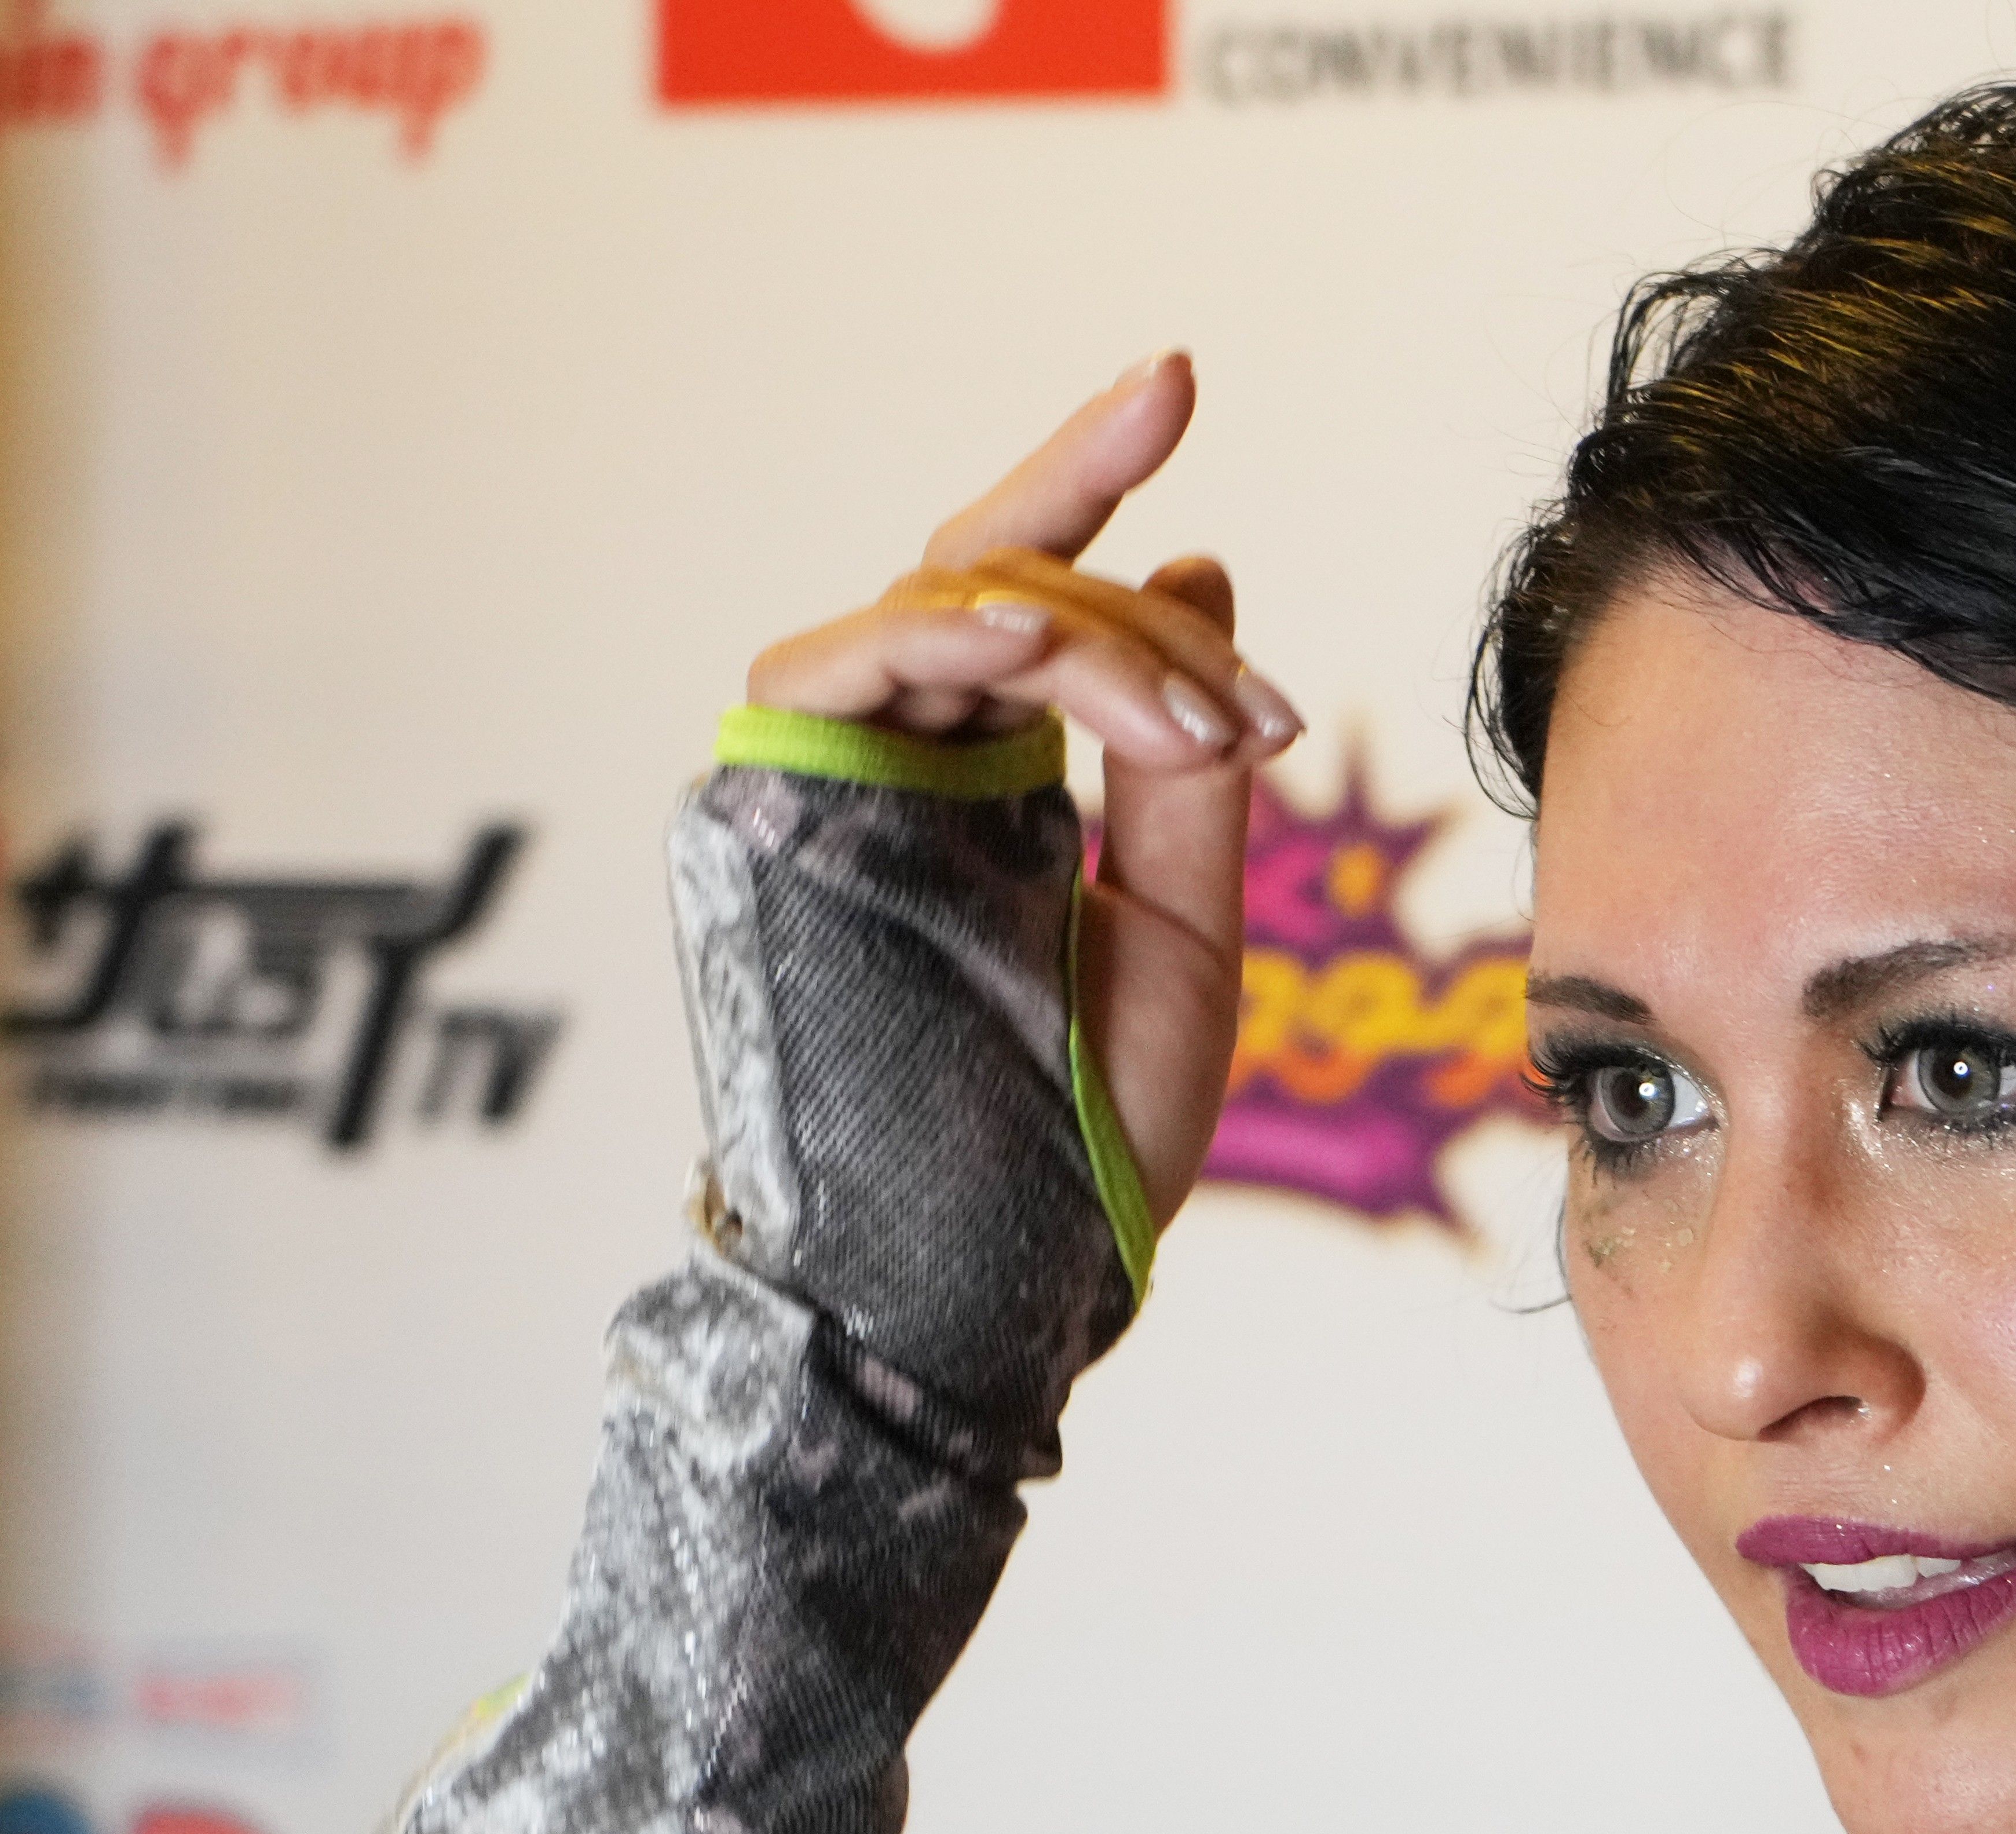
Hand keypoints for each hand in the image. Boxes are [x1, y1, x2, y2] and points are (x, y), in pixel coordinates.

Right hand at [743, 352, 1290, 1222]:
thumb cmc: (1081, 1138)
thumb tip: (1200, 569)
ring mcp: (838, 785)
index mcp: (997, 787)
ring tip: (1186, 729)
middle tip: (1240, 697)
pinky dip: (936, 636)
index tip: (1178, 378)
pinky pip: (834, 669)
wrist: (993, 1273)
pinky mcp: (775, 814)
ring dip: (1076, 637)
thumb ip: (1186, 761)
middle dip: (1106, 550)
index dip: (1093, 479)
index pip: (1031, 594)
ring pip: (937, 611)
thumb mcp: (1189, 927)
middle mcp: (908, 767)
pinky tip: (1024, 646)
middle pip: (983, 571)